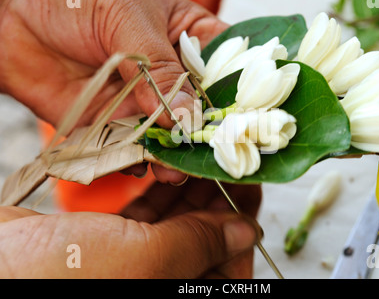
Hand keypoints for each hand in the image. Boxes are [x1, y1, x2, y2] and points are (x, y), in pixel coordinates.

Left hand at [0, 0, 227, 182]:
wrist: (12, 12)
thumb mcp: (128, 17)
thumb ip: (160, 67)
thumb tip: (187, 113)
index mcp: (186, 39)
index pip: (226, 70)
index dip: (238, 96)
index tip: (246, 120)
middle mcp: (170, 76)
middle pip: (200, 111)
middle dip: (205, 132)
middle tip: (210, 152)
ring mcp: (143, 102)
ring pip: (169, 136)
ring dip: (174, 153)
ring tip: (175, 167)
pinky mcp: (113, 123)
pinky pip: (133, 148)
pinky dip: (139, 160)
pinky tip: (144, 164)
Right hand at [0, 178, 261, 277]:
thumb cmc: (62, 276)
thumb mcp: (145, 261)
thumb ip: (198, 245)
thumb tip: (246, 234)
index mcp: (170, 292)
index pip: (227, 269)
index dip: (242, 229)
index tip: (251, 189)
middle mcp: (154, 280)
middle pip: (203, 242)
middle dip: (218, 201)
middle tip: (228, 163)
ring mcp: (130, 262)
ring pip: (175, 224)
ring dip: (191, 190)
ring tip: (204, 158)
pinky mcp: (106, 240)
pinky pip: (145, 215)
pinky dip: (159, 190)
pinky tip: (171, 166)